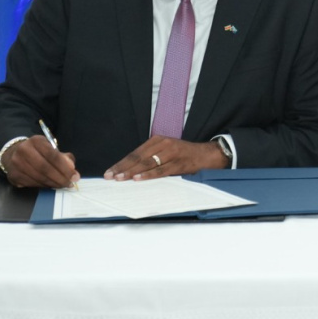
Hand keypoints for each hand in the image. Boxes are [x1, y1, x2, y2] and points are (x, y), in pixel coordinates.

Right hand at [1, 136, 78, 187]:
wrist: (13, 154)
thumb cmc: (37, 151)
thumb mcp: (50, 148)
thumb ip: (63, 157)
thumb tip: (72, 169)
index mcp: (35, 141)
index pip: (52, 155)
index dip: (65, 168)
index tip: (74, 176)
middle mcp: (24, 150)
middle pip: (45, 168)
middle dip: (60, 178)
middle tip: (69, 184)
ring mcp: (16, 163)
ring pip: (38, 177)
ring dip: (53, 184)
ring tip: (62, 185)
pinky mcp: (13, 175)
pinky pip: (32, 183)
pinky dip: (44, 186)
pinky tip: (50, 185)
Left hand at [104, 136, 227, 180]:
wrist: (207, 154)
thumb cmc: (184, 155)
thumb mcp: (166, 151)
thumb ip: (151, 157)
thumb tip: (130, 170)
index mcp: (157, 140)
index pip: (135, 153)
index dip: (121, 163)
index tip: (110, 171)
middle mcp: (163, 144)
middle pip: (138, 157)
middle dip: (123, 168)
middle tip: (111, 177)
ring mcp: (171, 153)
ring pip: (147, 163)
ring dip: (132, 172)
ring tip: (120, 178)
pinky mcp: (179, 163)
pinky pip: (160, 170)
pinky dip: (148, 175)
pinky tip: (138, 178)